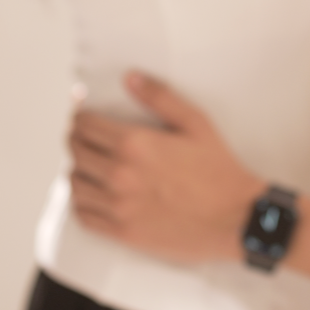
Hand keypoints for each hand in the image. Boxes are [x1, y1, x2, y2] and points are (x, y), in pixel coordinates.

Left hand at [69, 73, 261, 262]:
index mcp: (135, 144)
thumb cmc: (220, 173)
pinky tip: (94, 194)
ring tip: (91, 166)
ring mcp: (119, 205)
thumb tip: (131, 79)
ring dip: (79, 170)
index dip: (81, 117)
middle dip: (77, 139)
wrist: (235, 218)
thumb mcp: (195, 123)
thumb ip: (160, 97)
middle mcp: (120, 174)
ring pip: (74, 183)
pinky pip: (83, 214)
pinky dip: (82, 202)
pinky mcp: (122, 231)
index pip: (85, 125)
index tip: (85, 117)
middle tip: (87, 138)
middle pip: (75, 150)